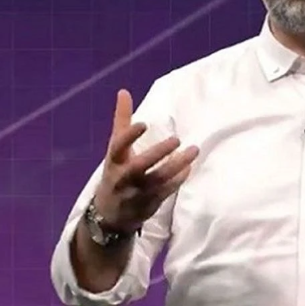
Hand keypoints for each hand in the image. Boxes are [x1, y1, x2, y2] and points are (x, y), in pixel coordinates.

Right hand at [94, 89, 198, 232]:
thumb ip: (122, 121)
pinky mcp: (150, 204)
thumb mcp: (115, 149)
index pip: (118, 147)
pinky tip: (190, 166)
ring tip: (194, 150)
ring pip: (158, 180)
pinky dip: (179, 179)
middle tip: (177, 139)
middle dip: (158, 153)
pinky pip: (167, 191)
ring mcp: (137, 193)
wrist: (110, 214)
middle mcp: (123, 178)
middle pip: (139, 166)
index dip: (129, 136)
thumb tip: (124, 91)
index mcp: (114, 161)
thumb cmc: (116, 172)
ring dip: (177, 165)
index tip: (144, 123)